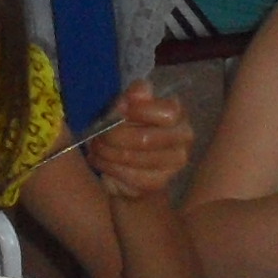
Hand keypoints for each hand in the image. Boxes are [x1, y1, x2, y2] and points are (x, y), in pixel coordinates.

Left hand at [87, 83, 191, 202]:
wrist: (128, 159)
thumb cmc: (128, 125)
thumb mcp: (127, 104)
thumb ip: (134, 96)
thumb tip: (134, 96)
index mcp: (177, 114)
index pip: (168, 113)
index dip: (141, 112)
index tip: (118, 109)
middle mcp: (183, 138)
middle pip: (146, 139)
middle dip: (115, 136)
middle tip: (98, 134)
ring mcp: (174, 163)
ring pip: (134, 158)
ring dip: (108, 152)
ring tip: (95, 147)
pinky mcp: (159, 182)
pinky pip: (130, 176)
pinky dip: (109, 167)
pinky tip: (99, 160)